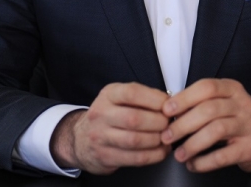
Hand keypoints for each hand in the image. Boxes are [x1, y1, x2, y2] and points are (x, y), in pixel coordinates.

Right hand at [50, 82, 170, 173]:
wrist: (80, 139)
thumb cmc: (108, 115)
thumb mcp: (118, 98)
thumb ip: (141, 97)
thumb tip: (169, 102)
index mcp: (108, 94)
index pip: (132, 93)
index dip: (154, 99)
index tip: (168, 105)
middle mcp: (101, 114)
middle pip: (134, 118)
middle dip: (158, 122)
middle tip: (169, 123)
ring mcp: (101, 136)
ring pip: (135, 140)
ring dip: (157, 140)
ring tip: (167, 137)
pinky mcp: (105, 156)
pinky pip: (135, 158)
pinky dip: (153, 155)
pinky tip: (161, 151)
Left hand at [160, 78, 250, 171]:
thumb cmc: (236, 117)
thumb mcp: (223, 101)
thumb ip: (200, 102)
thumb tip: (170, 109)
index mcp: (232, 88)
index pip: (206, 87)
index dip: (184, 98)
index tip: (166, 110)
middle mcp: (242, 104)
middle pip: (208, 110)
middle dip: (183, 124)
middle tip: (167, 135)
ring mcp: (248, 125)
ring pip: (215, 131)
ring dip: (192, 144)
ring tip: (178, 153)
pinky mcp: (250, 147)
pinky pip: (223, 156)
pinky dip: (204, 162)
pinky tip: (193, 164)